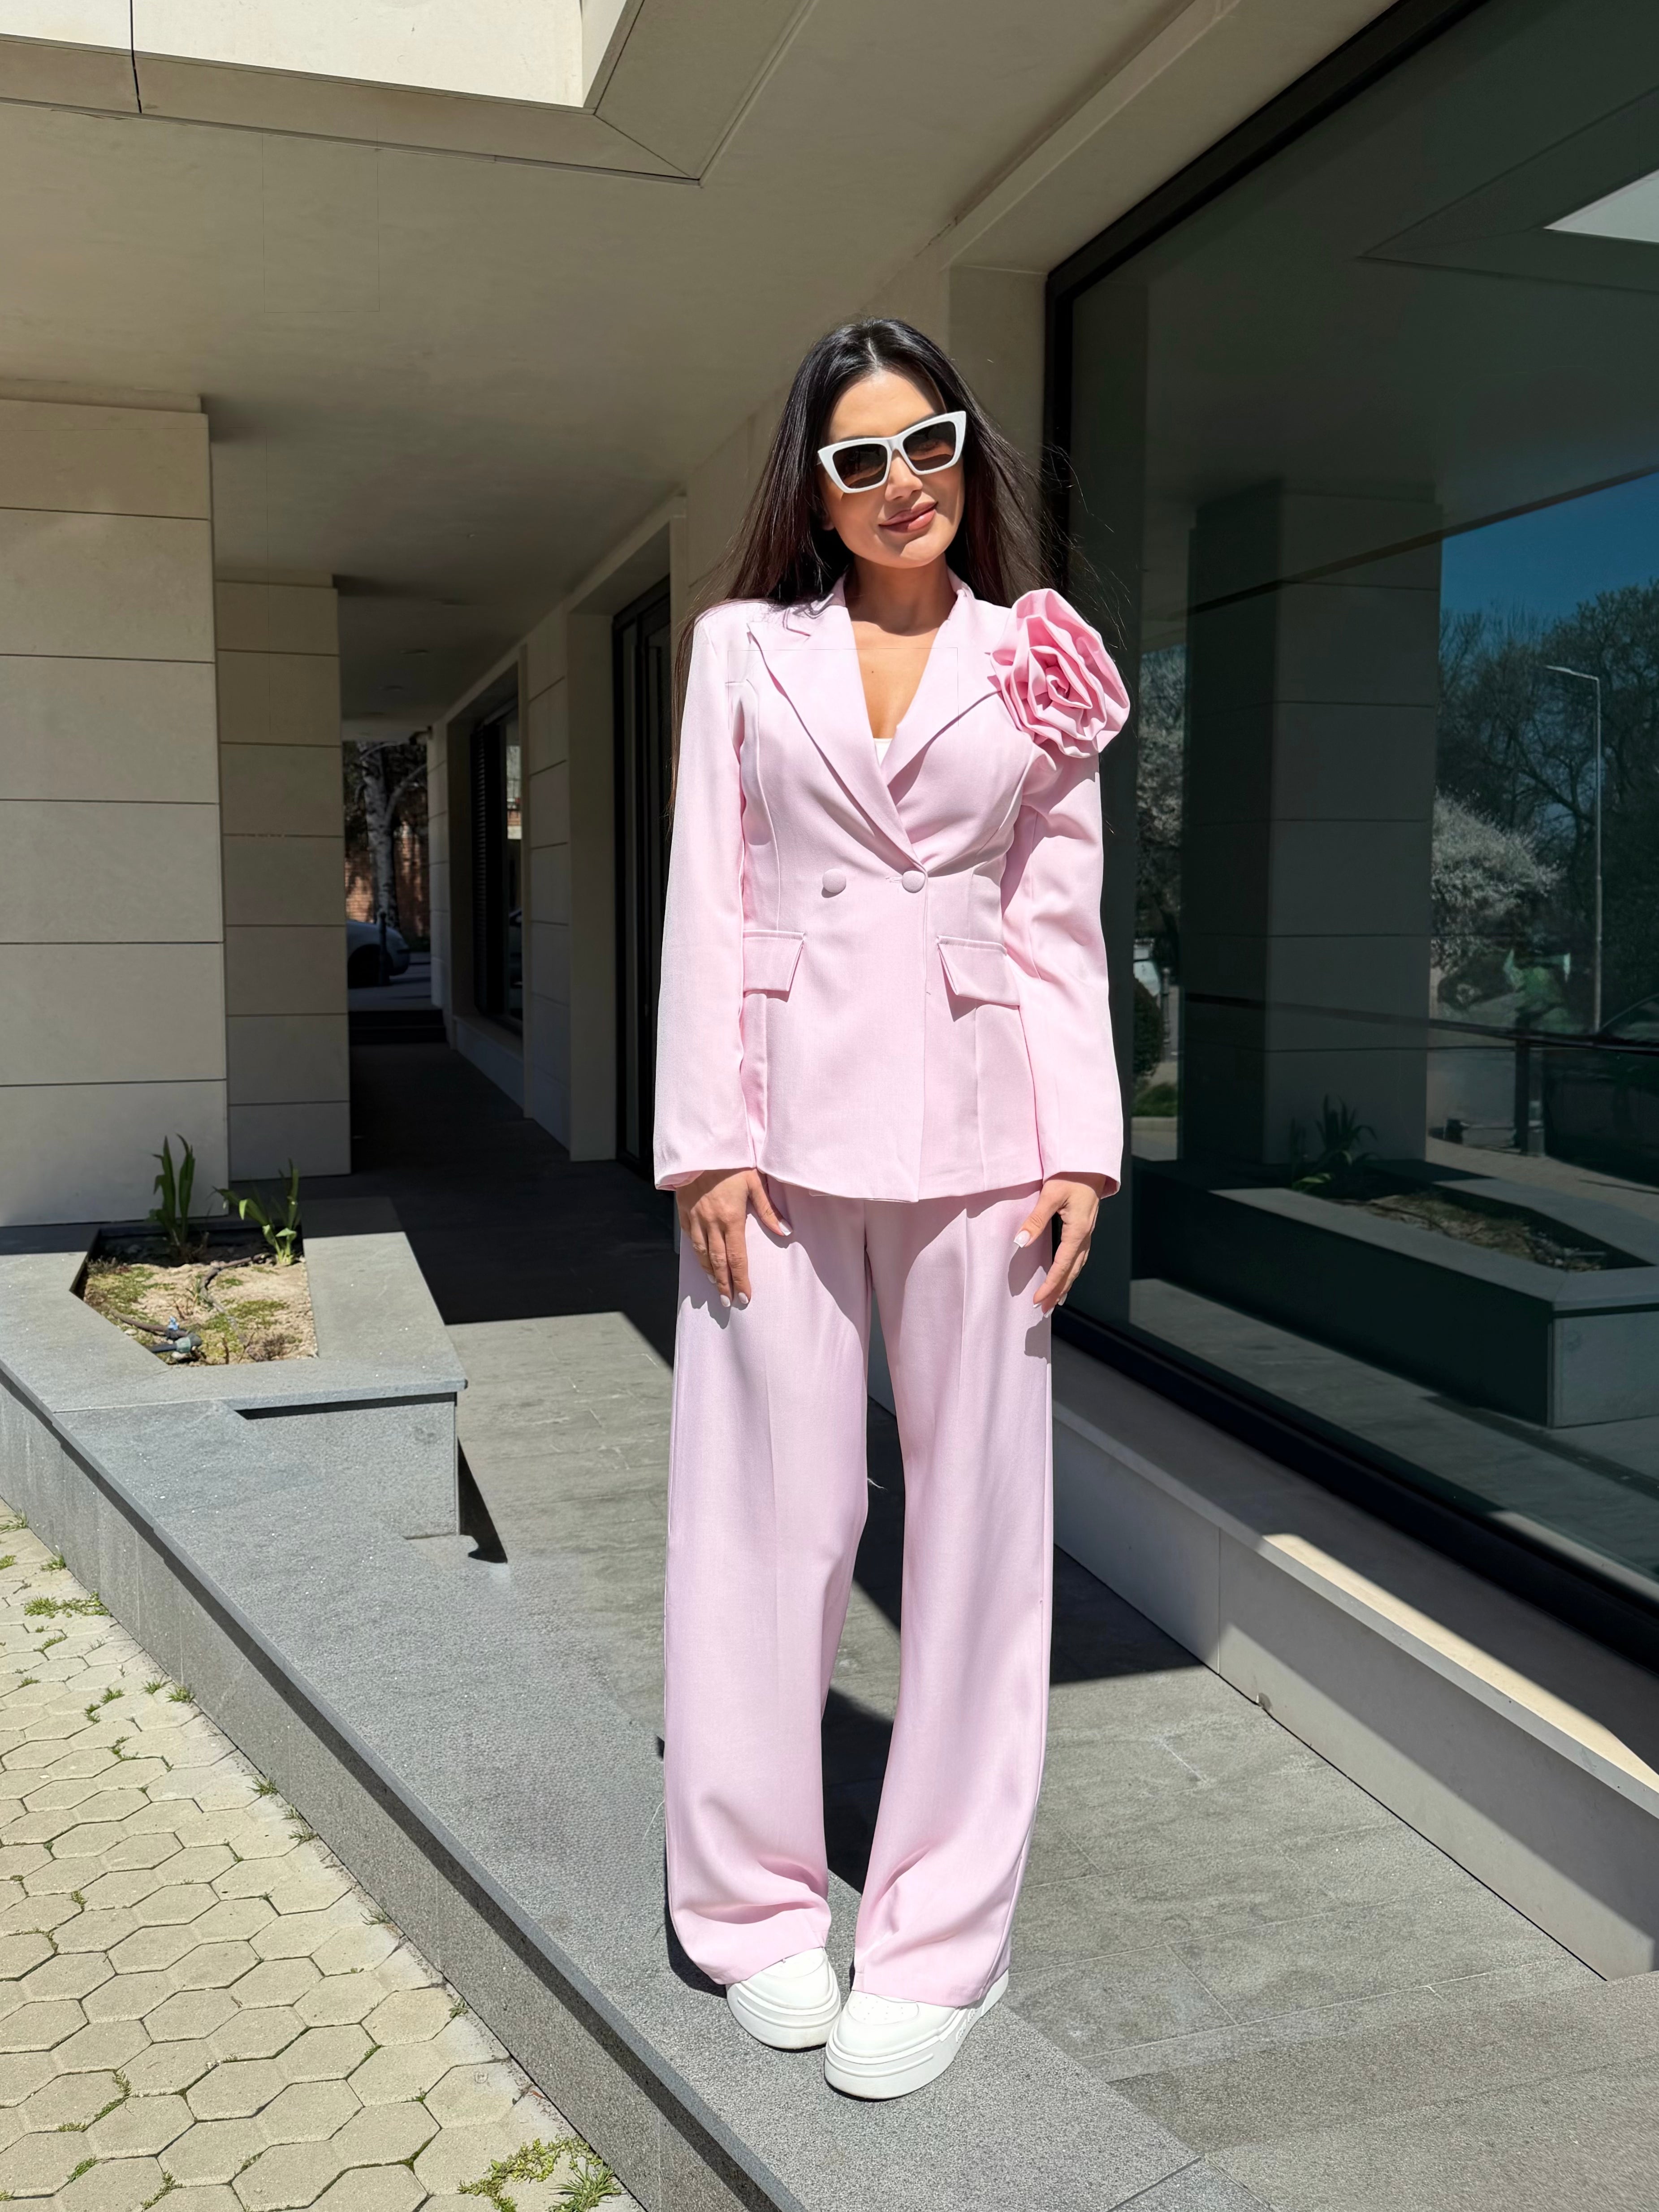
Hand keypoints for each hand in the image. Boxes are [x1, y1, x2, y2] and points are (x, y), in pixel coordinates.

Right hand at [676, 1169, 788, 1308]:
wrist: (701, 1147)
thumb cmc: (732, 1162)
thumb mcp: (755, 1182)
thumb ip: (769, 1210)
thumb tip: (786, 1231)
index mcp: (731, 1217)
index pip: (737, 1257)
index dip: (740, 1279)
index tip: (744, 1297)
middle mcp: (712, 1222)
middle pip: (717, 1261)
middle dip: (724, 1284)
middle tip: (728, 1302)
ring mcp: (696, 1218)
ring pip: (701, 1253)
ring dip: (709, 1273)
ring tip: (716, 1287)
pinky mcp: (684, 1212)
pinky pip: (690, 1238)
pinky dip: (696, 1253)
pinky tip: (701, 1261)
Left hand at [1017, 1175, 1106, 1312]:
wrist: (1089, 1161)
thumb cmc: (1071, 1174)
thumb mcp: (1050, 1194)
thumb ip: (1036, 1219)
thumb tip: (1021, 1242)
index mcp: (1078, 1231)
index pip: (1062, 1265)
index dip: (1049, 1285)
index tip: (1037, 1301)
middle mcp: (1085, 1236)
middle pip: (1072, 1272)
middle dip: (1057, 1292)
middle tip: (1043, 1310)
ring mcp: (1087, 1233)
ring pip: (1077, 1266)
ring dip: (1065, 1284)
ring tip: (1055, 1301)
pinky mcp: (1085, 1228)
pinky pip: (1079, 1257)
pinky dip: (1071, 1271)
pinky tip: (1065, 1276)